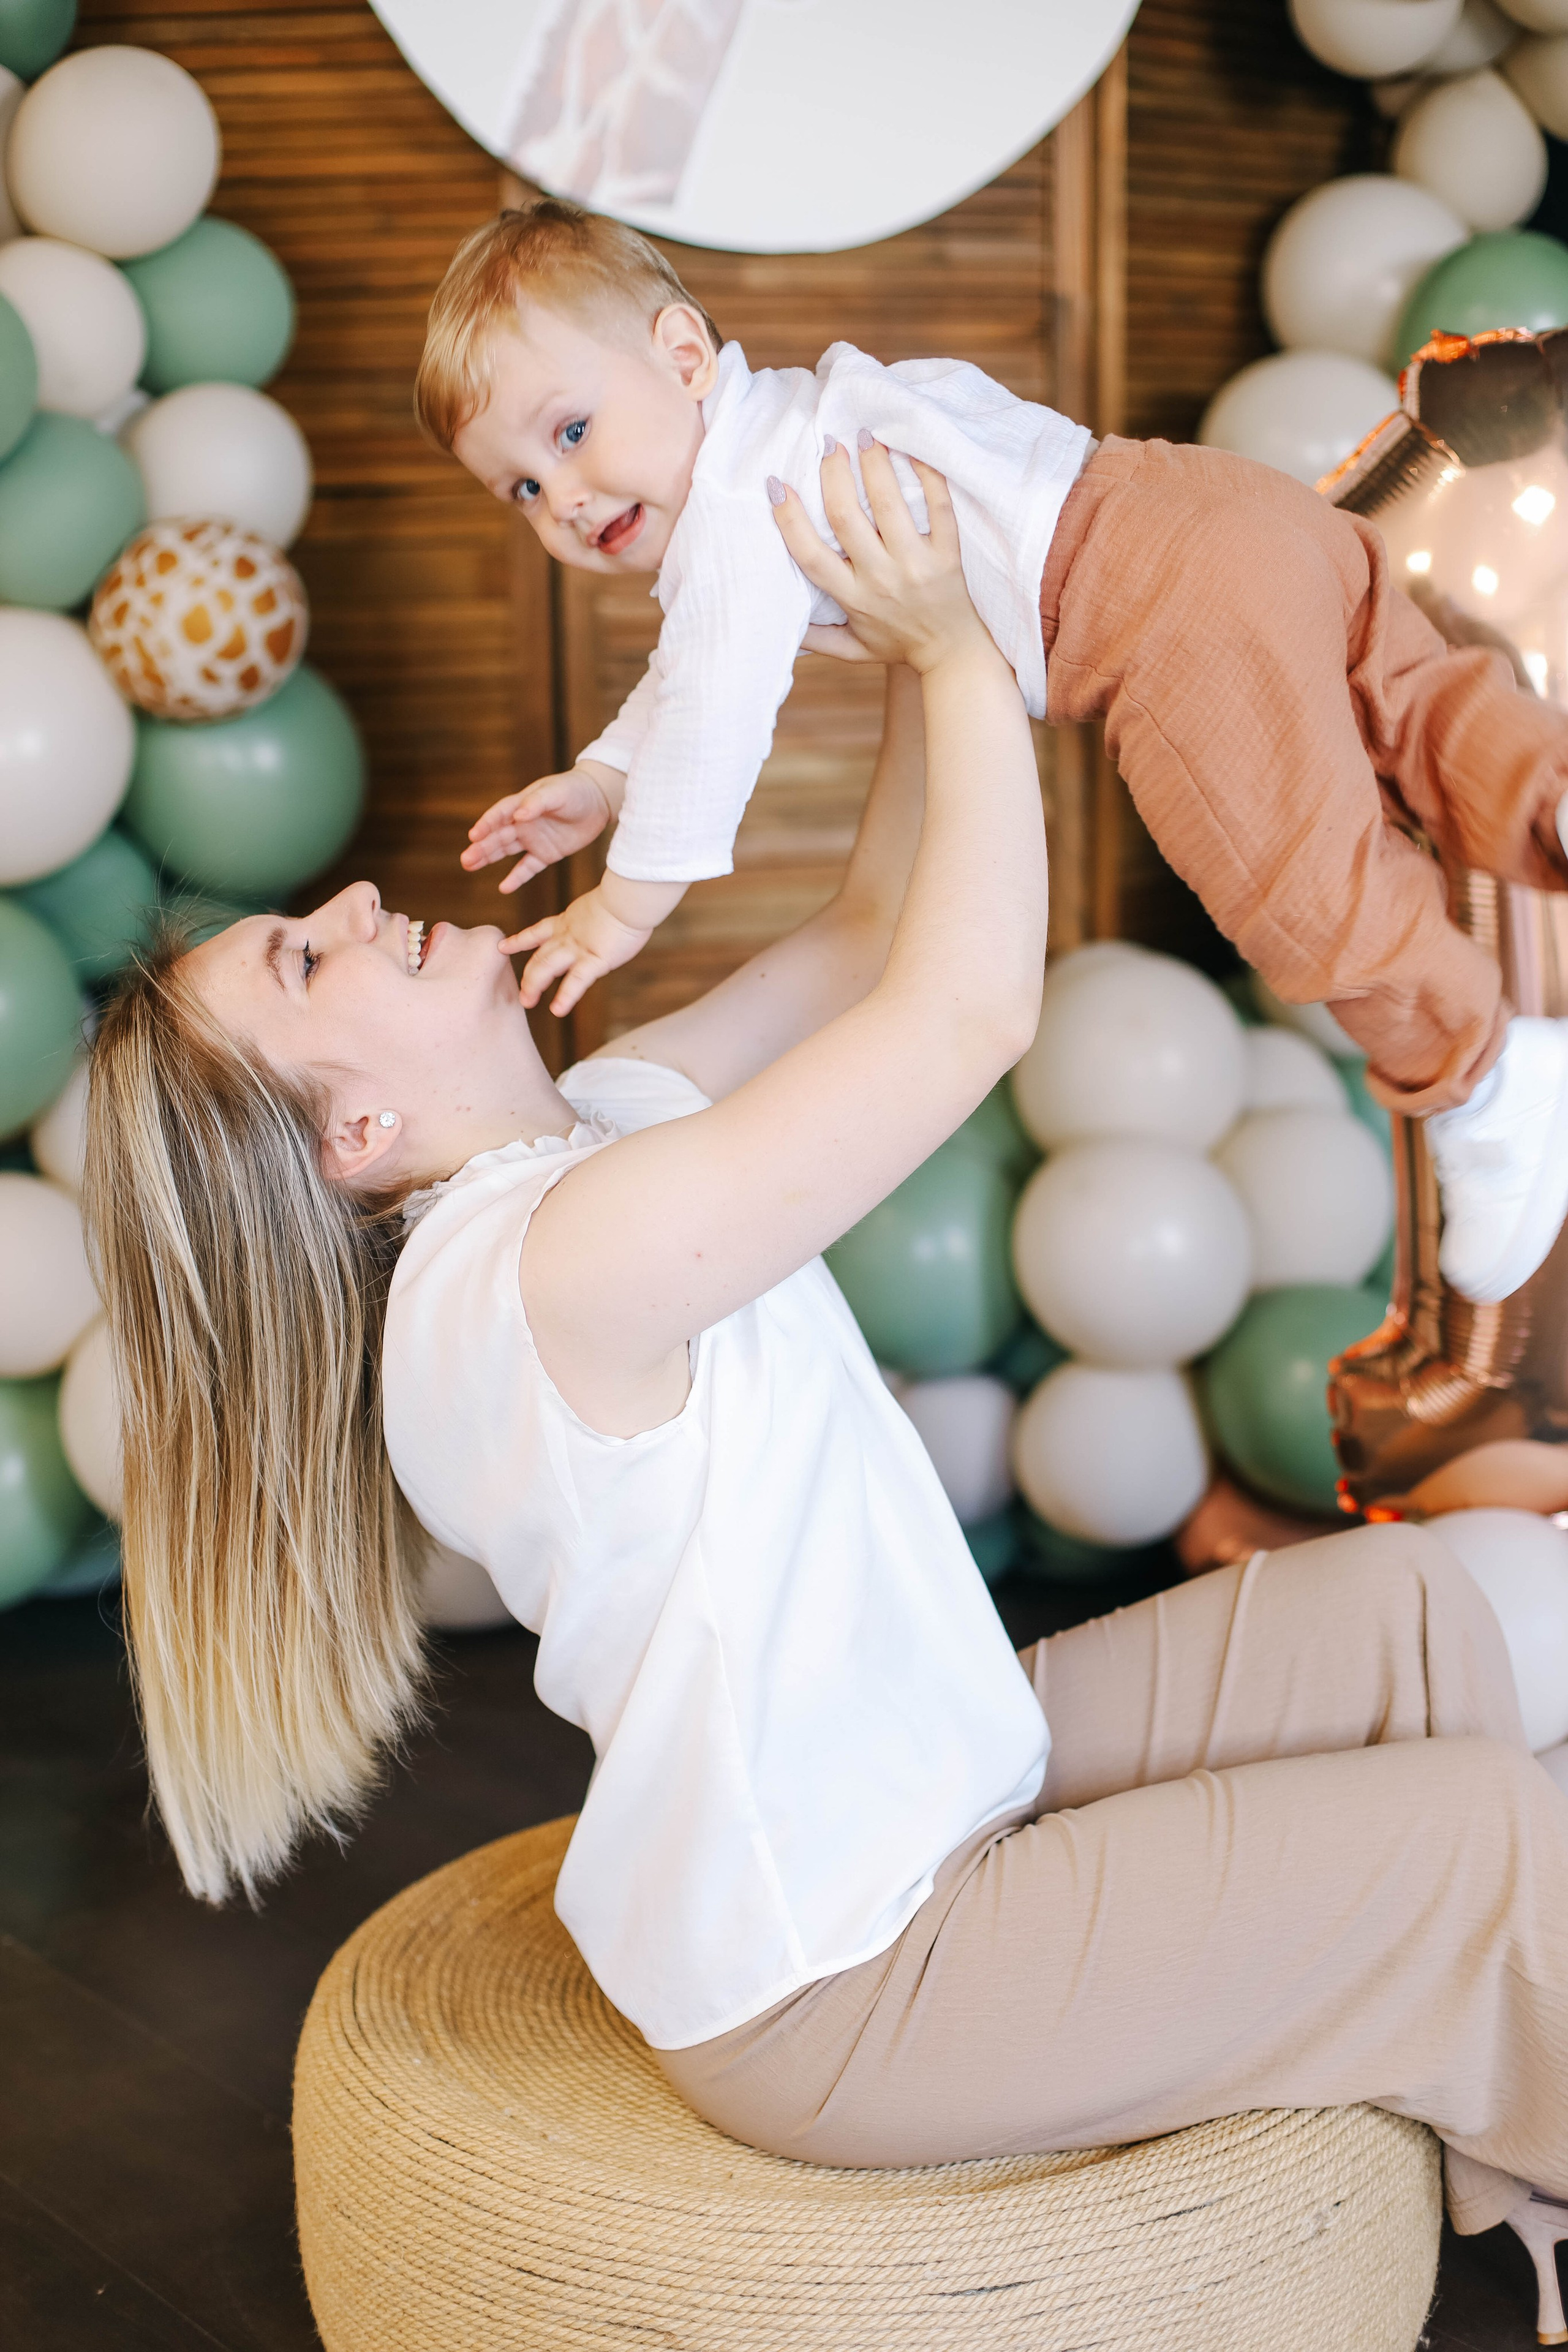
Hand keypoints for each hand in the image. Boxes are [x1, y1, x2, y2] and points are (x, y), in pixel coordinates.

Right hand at [461, 762, 616, 893]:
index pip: (499, 815)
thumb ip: (537, 802)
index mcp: (522, 804)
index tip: (473, 835)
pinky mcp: (546, 854)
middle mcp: (523, 823)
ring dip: (489, 859)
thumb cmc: (576, 790)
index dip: (486, 824)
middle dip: (481, 848)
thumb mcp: (557, 793)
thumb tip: (519, 814)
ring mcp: (533, 839)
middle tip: (466, 860)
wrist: (600, 801)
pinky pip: (528, 868)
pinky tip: (504, 888)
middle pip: (498, 836)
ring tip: (470, 867)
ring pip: (506, 851)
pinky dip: (517, 877)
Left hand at [503, 884, 653, 1016]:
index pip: (538, 931)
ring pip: (547, 967)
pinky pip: (576, 981)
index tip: (504, 947)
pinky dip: (565, 997)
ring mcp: (579, 947)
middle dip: (528, 976)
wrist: (632, 895)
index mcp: (569, 921)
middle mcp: (568, 935)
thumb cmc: (627, 898)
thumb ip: (596, 919)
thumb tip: (603, 924)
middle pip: (539, 956)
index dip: (519, 940)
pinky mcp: (595, 959)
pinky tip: (557, 1010)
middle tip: (521, 994)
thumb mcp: (603, 907)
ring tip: (527, 1002)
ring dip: (535, 985)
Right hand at [770, 440, 988, 674]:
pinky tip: (914, 450)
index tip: (776, 485)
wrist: (952, 654)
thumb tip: (780, 620)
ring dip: (875, 465)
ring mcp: (916, 565)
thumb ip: (816, 637)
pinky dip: (929, 476)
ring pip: (890, 506)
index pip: (811, 556)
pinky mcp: (947, 555)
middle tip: (828, 444)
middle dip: (833, 475)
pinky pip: (939, 509)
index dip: (789, 519)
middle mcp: (881, 579)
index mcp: (852, 598)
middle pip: (847, 519)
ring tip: (865, 436)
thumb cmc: (897, 643)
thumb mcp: (852, 649)